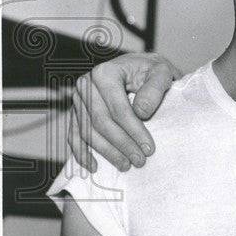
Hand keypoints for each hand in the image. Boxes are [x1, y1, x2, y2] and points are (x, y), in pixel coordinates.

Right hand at [67, 53, 180, 171]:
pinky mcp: (75, 112)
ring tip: (125, 165)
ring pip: (87, 132)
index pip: (118, 109)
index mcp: (105, 73)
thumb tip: (141, 112)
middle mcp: (86, 85)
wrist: (139, 68)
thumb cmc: (150, 71)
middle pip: (101, 122)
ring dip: (106, 152)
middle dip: (121, 145)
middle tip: (140, 161)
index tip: (149, 148)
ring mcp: (78, 100)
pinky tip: (95, 166)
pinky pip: (73, 135)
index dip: (134, 131)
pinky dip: (81, 153)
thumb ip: (155, 87)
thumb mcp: (161, 71)